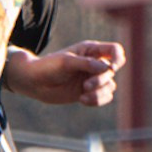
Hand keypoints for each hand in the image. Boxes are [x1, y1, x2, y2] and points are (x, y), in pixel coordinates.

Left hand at [3, 40, 125, 105]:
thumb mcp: (66, 62)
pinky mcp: (89, 92)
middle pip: (111, 71)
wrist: (34, 83)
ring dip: (100, 93)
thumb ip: (87, 63)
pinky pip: (104, 97)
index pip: (115, 50)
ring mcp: (92, 78)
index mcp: (91, 50)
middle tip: (85, 85)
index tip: (111, 68)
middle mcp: (94, 63)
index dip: (117, 58)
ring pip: (110, 86)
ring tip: (83, 96)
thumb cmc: (48, 66)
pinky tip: (82, 100)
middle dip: (101, 80)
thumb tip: (108, 68)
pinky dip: (97, 101)